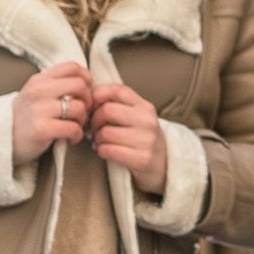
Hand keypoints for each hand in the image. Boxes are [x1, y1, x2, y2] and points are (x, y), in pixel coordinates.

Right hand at [11, 59, 92, 163]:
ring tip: (75, 125)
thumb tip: (85, 81)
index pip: (72, 67)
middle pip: (80, 86)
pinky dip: (77, 134)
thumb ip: (55, 84)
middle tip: (84, 110)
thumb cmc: (25, 117)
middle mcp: (38, 91)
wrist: (2, 139)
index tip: (86, 90)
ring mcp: (39, 110)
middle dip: (88, 100)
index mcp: (39, 80)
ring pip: (79, 108)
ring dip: (83, 120)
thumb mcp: (36, 93)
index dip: (86, 78)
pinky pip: (73, 128)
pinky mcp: (42, 129)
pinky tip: (71, 137)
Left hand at [87, 76, 168, 196]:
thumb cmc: (142, 138)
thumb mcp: (137, 116)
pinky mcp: (141, 159)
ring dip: (97, 138)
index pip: (117, 90)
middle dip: (94, 120)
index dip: (97, 95)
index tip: (92, 106)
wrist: (164, 163)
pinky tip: (105, 151)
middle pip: (107, 110)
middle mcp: (148, 121)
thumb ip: (119, 104)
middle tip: (93, 127)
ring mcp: (146, 140)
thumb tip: (89, 99)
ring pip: (105, 132)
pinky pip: (108, 150)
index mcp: (145, 107)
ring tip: (100, 141)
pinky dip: (101, 151)